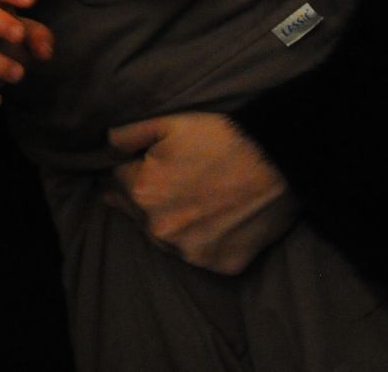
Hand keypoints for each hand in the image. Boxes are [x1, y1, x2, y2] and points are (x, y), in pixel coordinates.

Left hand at [104, 113, 299, 272]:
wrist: (280, 162)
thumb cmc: (224, 138)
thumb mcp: (169, 123)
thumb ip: (129, 135)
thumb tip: (107, 147)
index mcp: (142, 192)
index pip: (117, 181)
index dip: (131, 168)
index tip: (146, 163)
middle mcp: (161, 228)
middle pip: (137, 212)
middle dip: (146, 196)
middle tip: (169, 181)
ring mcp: (191, 251)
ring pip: (166, 236)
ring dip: (170, 221)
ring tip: (191, 200)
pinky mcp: (219, 264)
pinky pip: (199, 252)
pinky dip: (202, 238)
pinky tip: (213, 219)